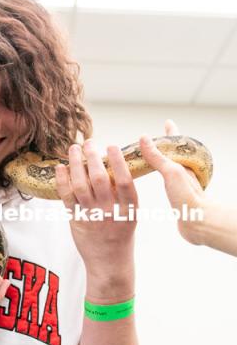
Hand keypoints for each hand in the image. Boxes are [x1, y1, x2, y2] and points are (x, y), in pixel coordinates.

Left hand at [55, 139, 137, 299]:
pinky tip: (60, 167)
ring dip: (75, 164)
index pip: (124, 182)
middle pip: (100, 179)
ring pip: (80, 185)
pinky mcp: (75, 221)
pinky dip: (62, 180)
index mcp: (128, 210)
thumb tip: (109, 165)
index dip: (117, 162)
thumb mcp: (129, 216)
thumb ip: (122, 195)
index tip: (111, 146)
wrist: (109, 264)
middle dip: (93, 157)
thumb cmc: (120, 235)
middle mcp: (110, 213)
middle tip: (89, 142)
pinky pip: (66, 197)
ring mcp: (91, 217)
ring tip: (74, 149)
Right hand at [139, 119, 206, 244]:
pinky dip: (159, 177)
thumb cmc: (188, 197)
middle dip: (163, 145)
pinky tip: (156, 180)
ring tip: (150, 158)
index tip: (167, 122)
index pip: (176, 142)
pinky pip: (166, 182)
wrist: (198, 222)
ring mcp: (180, 184)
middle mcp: (182, 171)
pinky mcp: (176, 196)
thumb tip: (144, 138)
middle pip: (172, 154)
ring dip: (160, 161)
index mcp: (182, 163)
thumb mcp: (171, 172)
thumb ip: (157, 157)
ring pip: (168, 168)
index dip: (171, 132)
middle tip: (154, 139)